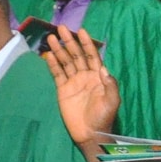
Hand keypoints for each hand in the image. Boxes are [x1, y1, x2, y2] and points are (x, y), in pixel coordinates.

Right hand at [39, 29, 121, 145]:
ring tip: (52, 37)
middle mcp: (85, 76)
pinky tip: (48, 54)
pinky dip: (52, 64)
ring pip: (65, 61)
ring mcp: (73, 82)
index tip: (81, 31)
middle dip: (70, 41)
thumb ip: (110, 84)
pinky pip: (57, 73)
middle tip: (61, 28)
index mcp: (98, 76)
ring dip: (59, 49)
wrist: (90, 133)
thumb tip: (104, 68)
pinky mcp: (63, 89)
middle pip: (76, 55)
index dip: (86, 43)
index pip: (92, 56)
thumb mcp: (112, 101)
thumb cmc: (104, 117)